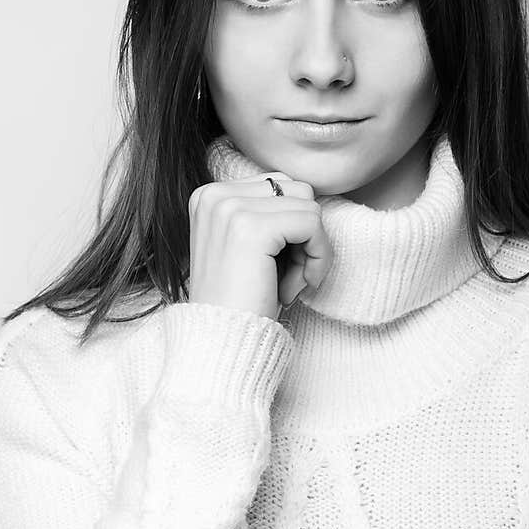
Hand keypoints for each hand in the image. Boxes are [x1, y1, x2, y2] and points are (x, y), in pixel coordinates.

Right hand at [187, 171, 332, 320]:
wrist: (222, 342)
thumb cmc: (241, 302)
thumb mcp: (248, 247)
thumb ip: (268, 215)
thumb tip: (312, 201)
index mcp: (210, 195)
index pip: (280, 186)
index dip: (293, 228)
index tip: (278, 267)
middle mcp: (215, 195)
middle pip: (298, 191)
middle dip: (304, 235)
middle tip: (286, 277)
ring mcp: (230, 208)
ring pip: (310, 208)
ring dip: (311, 251)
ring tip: (286, 283)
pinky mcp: (252, 227)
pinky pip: (313, 225)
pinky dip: (318, 258)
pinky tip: (295, 287)